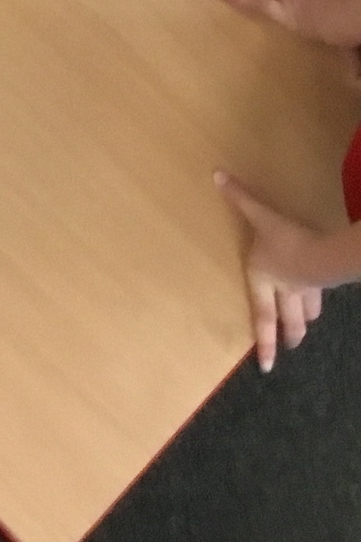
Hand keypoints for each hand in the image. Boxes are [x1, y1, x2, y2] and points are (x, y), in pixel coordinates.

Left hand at [215, 171, 330, 371]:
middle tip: (291, 346)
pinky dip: (319, 300)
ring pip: (307, 308)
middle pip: (287, 317)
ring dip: (305, 319)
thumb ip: (239, 197)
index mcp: (263, 280)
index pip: (262, 317)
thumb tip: (217, 176)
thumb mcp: (260, 216)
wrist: (321, 251)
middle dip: (289, 333)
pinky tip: (321, 298)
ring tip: (305, 329)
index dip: (264, 342)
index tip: (265, 365)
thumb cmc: (285, 240)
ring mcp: (307, 286)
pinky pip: (320, 294)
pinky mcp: (324, 278)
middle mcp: (284, 289)